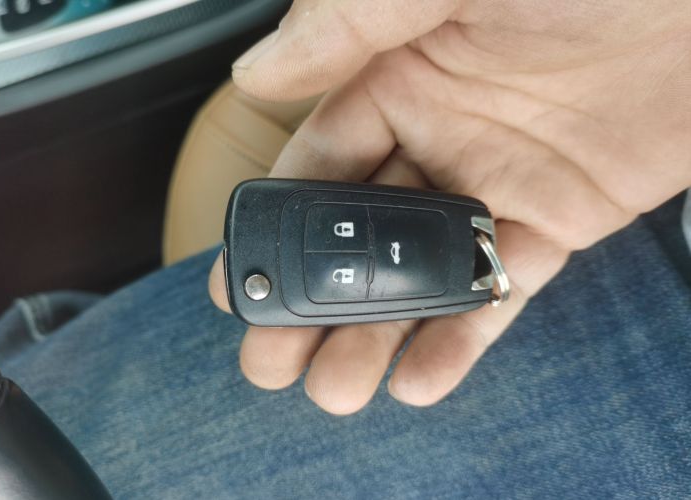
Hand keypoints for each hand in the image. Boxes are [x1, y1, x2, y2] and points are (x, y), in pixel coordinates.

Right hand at [209, 0, 690, 413]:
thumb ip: (349, 22)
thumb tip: (259, 71)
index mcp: (397, 77)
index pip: (316, 166)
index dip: (274, 228)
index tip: (239, 282)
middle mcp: (438, 135)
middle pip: (358, 235)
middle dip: (312, 302)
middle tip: (270, 359)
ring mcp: (495, 183)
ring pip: (420, 273)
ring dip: (376, 334)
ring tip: (335, 388)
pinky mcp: (558, 219)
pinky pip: (501, 288)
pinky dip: (462, 336)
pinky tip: (419, 378)